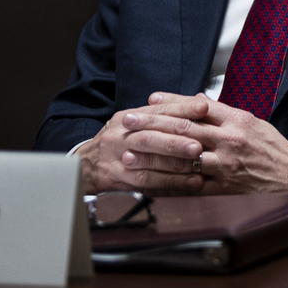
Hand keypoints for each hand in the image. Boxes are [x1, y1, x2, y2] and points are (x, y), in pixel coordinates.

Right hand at [81, 96, 209, 194]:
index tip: (203, 109)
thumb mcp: (135, 121)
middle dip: (176, 142)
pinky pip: (146, 183)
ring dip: (175, 166)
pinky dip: (170, 183)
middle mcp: (121, 136)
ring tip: (198, 167)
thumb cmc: (119, 141)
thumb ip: (164, 114)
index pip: (157, 111)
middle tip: (198, 147)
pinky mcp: (118, 179)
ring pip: (148, 162)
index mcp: (128, 118)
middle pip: (149, 137)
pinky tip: (188, 183)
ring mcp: (117, 159)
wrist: (84, 165)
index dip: (181, 109)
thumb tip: (200, 104)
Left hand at [116, 93, 287, 194]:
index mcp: (238, 121)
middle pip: (184, 129)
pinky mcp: (222, 187)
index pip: (198, 107)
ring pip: (182, 157)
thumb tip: (198, 99)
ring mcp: (225, 165)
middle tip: (129, 120)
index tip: (149, 100)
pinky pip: (190, 184)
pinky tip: (148, 180)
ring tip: (129, 152)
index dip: (171, 102)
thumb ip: (224, 113)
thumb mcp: (253, 122)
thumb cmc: (273, 149)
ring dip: (152, 155)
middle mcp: (230, 141)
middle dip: (152, 124)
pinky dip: (167, 182)